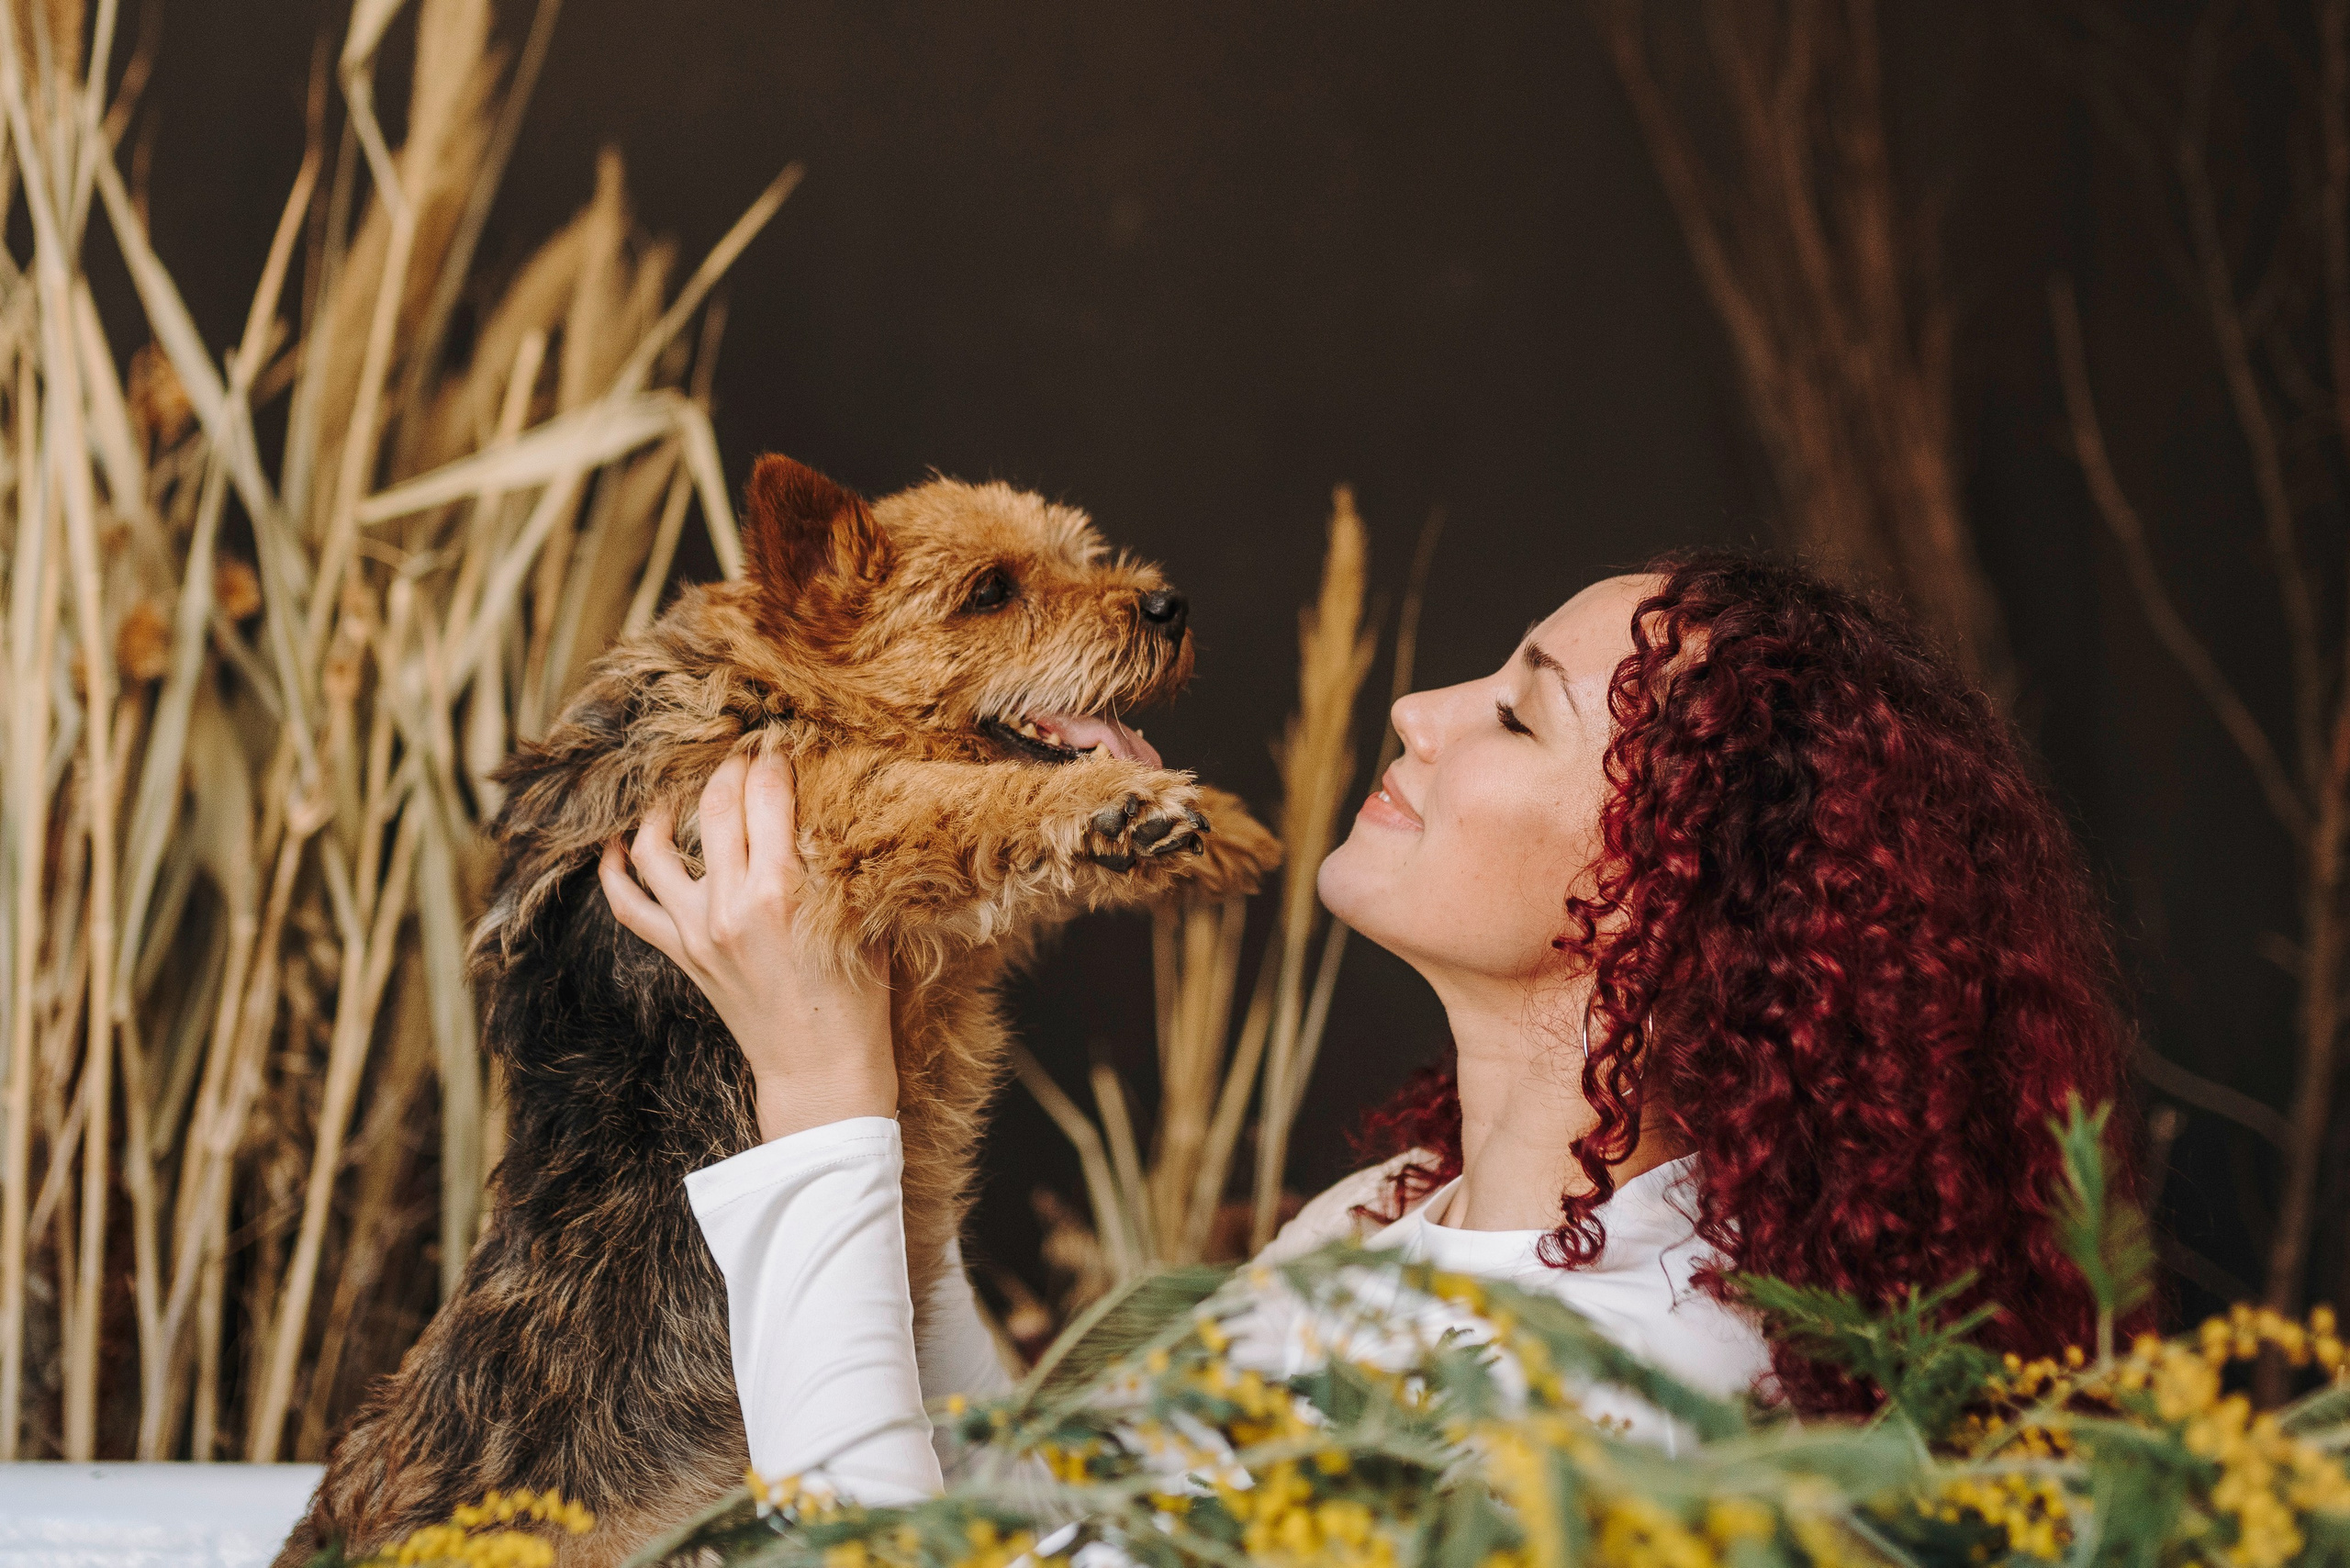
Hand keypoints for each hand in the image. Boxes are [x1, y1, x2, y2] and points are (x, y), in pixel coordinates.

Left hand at [598, 749, 894, 1141]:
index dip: (774, 758)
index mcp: (785, 891)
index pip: (769, 795)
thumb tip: (838, 810)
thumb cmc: (856, 999)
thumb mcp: (863, 921)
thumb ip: (843, 865)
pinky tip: (615, 845)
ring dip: (663, 808)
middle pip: (716, 805)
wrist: (819, 1071)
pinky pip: (630, 906)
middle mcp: (733, 904)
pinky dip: (615, 872)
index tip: (782, 741)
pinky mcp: (681, 953)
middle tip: (744, 753)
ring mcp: (698, 930)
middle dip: (730, 766)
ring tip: (678, 790)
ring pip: (657, 848)